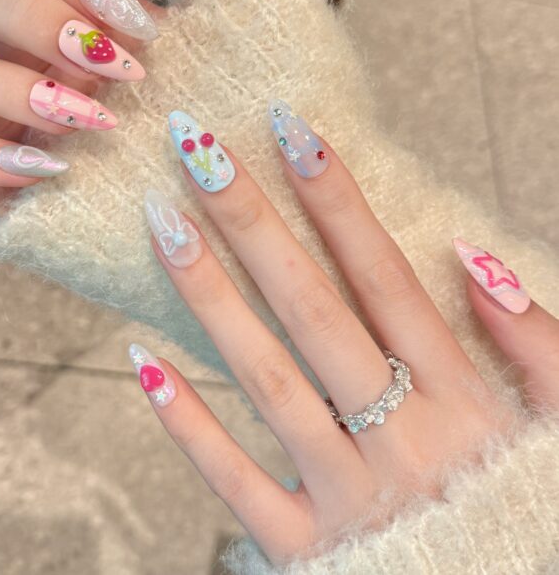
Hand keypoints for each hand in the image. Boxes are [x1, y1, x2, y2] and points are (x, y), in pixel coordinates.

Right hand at [0, 0, 251, 212]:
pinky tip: (57, 169)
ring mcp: (15, 121)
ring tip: (94, 121)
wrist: (253, 188)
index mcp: (76, 11)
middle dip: (41, 24)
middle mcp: (34, 57)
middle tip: (116, 69)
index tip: (137, 22)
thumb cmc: (244, 93)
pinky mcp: (11, 185)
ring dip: (15, 89)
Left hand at [131, 106, 558, 564]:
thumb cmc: (522, 510)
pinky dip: (190, 425)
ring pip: (267, 381)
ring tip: (162, 222)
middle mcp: (400, 439)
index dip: (337, 199)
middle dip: (252, 223)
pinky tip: (142, 361)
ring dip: (209, 298)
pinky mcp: (307, 550)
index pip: (385, 276)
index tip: (289, 129)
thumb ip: (537, 345)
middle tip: (197, 149)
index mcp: (463, 402)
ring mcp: (348, 497)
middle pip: (312, 310)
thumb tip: (474, 258)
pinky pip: (237, 483)